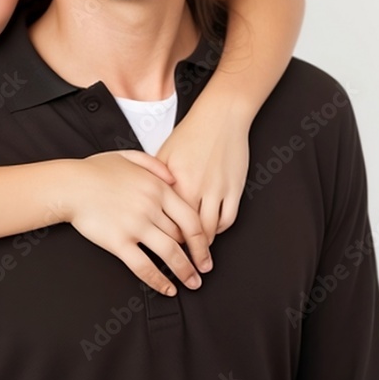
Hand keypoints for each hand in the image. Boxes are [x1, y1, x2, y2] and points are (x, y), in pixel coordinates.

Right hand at [67, 151, 212, 295]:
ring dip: (185, 272)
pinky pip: (144, 266)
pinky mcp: (118, 242)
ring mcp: (135, 225)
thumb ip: (156, 165)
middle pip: (183, 238)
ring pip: (170, 254)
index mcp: (158, 188)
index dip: (203, 239)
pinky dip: (159, 281)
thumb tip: (174, 178)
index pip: (191, 218)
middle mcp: (151, 207)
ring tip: (191, 283)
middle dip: (196, 257)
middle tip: (201, 269)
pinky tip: (167, 289)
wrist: (69, 185)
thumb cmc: (94, 171)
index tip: (206, 251)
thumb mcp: (130, 156)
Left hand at [156, 101, 249, 244]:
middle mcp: (196, 188)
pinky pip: (228, 219)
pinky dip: (220, 229)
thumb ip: (154, 178)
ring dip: (203, 245)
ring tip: (198, 254)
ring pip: (210, 230)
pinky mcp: (234, 189)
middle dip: (184, 251)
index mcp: (174, 182)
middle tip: (181, 261)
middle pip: (187, 231)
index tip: (161, 248)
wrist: (220, 117)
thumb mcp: (164, 154)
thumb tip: (144, 199)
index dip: (163, 238)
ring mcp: (217, 190)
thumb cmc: (191, 133)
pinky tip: (213, 231)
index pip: (166, 221)